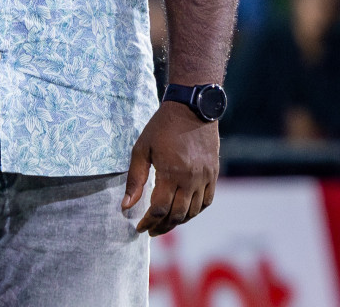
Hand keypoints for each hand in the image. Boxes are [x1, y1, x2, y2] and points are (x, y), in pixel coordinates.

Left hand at [125, 101, 218, 235]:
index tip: (140, 228)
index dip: (149, 222)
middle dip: (162, 227)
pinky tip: (184, 212)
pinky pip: (206, 202)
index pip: (160, 209)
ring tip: (165, 224)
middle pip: (177, 215)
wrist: (192, 109)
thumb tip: (126, 206)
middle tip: (151, 230)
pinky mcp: (213, 174)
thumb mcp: (141, 149)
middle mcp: (190, 179)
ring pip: (192, 212)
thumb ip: (134, 179)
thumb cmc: (162, 127)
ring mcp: (204, 178)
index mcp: (171, 173)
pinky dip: (195, 212)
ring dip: (178, 221)